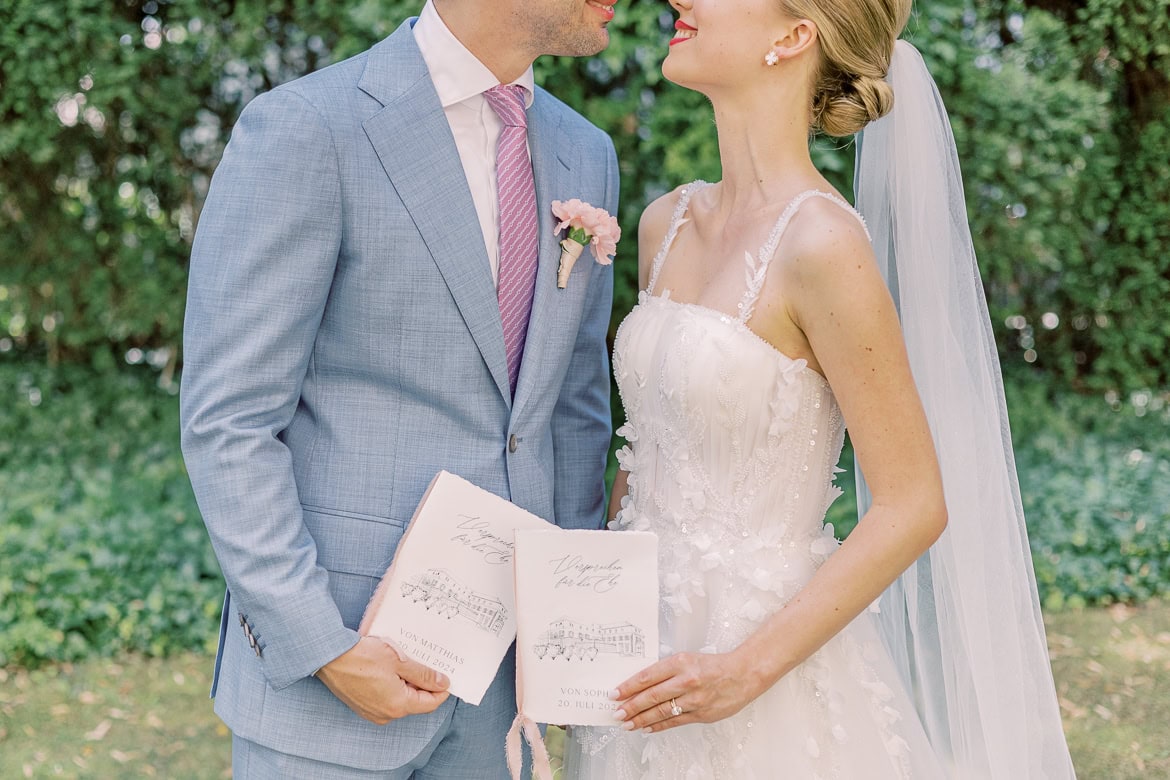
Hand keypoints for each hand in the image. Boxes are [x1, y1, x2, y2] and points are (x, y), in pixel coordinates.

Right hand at [316, 636, 449, 723]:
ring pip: (401, 700)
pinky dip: (393, 686)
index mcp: (398, 705)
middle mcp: (386, 714)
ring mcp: (373, 712)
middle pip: (416, 702)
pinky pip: (386, 698)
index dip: (441, 689)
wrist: (330, 657)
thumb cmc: (363, 656)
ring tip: (405, 662)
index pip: (431, 703)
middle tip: (425, 662)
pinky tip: (390, 669)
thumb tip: (442, 683)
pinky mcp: (363, 706)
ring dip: (407, 683)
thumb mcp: (400, 661)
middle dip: (423, 684)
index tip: (446, 675)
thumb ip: (423, 675)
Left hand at [612, 651, 762, 732]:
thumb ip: (666, 672)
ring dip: (641, 719)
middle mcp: (686, 680)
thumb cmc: (714, 666)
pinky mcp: (701, 714)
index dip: (628, 687)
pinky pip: (675, 722)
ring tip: (627, 723)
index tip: (615, 693)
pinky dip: (658, 725)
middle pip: (651, 696)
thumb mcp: (687, 659)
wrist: (743, 674)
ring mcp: (694, 699)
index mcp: (680, 662)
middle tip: (616, 712)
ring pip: (661, 711)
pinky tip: (647, 727)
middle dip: (631, 706)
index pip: (647, 676)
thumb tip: (641, 686)